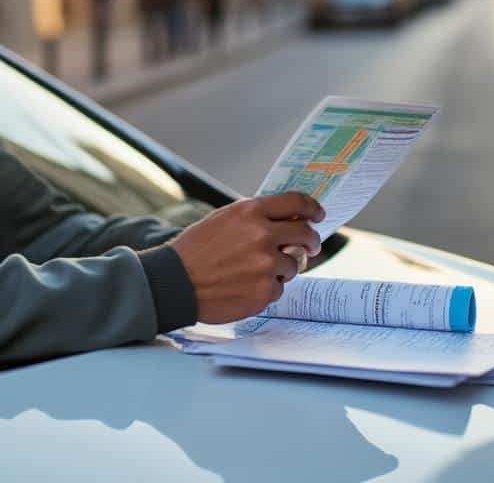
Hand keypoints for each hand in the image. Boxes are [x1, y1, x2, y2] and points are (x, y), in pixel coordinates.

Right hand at [169, 192, 323, 323]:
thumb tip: (288, 219)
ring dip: (281, 268)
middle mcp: (262, 236)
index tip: (317, 214)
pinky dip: (267, 288)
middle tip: (310, 246)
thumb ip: (255, 217)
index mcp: (250, 212)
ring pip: (293, 265)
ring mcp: (266, 265)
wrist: (175, 282)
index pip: (296, 202)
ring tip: (254, 272)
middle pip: (305, 233)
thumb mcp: (223, 220)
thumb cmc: (196, 251)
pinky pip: (279, 288)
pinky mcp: (265, 291)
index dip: (312, 208)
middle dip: (311, 240)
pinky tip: (245, 287)